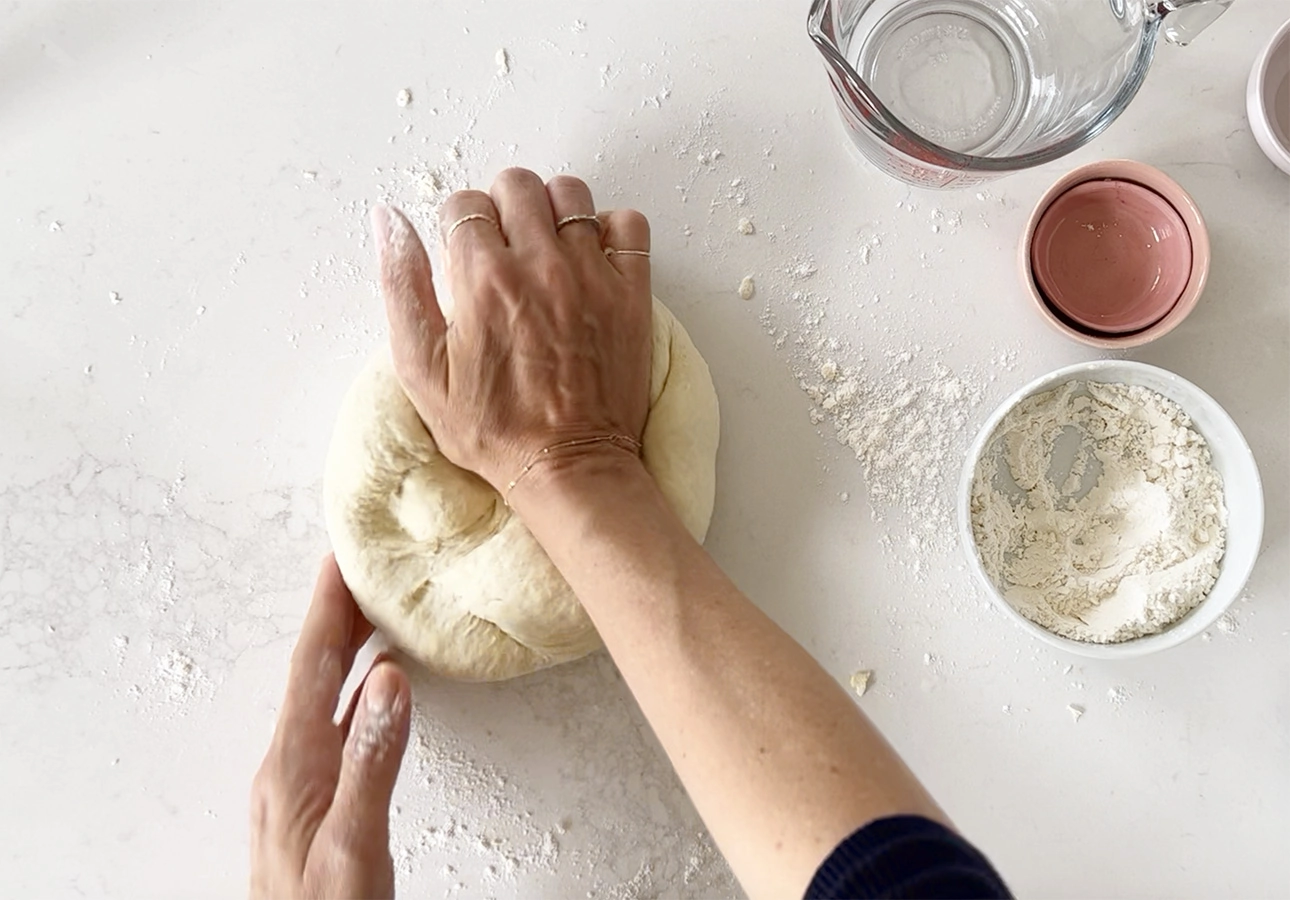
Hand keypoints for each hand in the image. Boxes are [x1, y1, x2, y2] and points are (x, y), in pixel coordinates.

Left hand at [250, 556, 410, 898]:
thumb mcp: (355, 839)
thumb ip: (371, 759)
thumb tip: (389, 679)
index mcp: (293, 765)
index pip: (312, 667)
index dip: (327, 610)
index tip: (339, 560)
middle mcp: (287, 767)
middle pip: (312, 674)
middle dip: (335, 619)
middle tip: (359, 570)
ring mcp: (296, 786)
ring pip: (322, 698)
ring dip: (343, 653)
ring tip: (368, 616)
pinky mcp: (312, 803)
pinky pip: (332, 727)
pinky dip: (354, 695)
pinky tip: (374, 694)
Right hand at [370, 168, 652, 496]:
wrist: (567, 466)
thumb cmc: (492, 429)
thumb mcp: (420, 368)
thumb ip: (401, 286)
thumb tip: (388, 220)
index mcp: (482, 279)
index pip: (463, 204)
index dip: (457, 229)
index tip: (464, 260)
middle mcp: (540, 266)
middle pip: (516, 186)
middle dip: (501, 210)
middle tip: (502, 250)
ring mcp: (592, 275)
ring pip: (570, 194)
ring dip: (553, 212)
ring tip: (546, 250)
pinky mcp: (632, 292)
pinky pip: (629, 223)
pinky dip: (612, 229)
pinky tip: (592, 259)